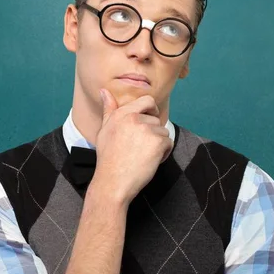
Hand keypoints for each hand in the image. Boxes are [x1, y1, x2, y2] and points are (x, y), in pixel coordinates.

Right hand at [90, 88, 172, 203]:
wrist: (112, 182)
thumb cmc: (108, 158)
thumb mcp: (105, 130)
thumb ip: (109, 110)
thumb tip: (105, 91)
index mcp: (122, 114)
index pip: (147, 100)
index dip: (152, 110)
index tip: (149, 120)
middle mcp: (134, 118)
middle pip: (156, 120)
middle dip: (152, 134)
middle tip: (139, 149)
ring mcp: (147, 129)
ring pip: (163, 132)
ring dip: (158, 144)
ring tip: (143, 156)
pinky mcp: (157, 142)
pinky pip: (169, 143)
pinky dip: (163, 153)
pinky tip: (150, 161)